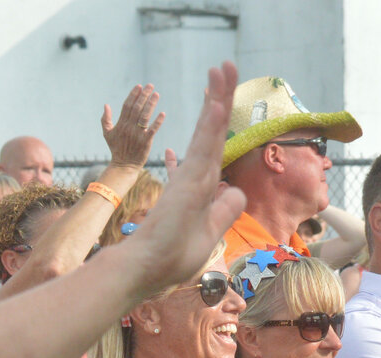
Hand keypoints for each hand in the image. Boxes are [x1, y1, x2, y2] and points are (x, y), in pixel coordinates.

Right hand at [102, 83, 164, 167]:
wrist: (123, 166)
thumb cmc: (116, 149)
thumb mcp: (107, 133)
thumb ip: (105, 119)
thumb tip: (106, 105)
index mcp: (121, 124)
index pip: (127, 105)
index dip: (133, 95)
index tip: (139, 86)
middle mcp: (129, 127)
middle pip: (137, 108)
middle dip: (144, 95)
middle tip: (150, 86)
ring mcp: (137, 134)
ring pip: (145, 116)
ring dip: (151, 104)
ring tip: (156, 94)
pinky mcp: (146, 142)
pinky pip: (152, 129)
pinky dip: (158, 121)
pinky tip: (162, 113)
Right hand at [119, 62, 246, 295]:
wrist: (145, 268)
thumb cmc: (172, 256)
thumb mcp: (210, 232)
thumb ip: (223, 209)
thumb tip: (235, 190)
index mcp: (202, 184)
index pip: (215, 145)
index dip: (218, 120)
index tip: (218, 96)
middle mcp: (197, 175)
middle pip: (213, 130)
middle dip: (220, 96)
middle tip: (224, 66)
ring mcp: (192, 177)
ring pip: (209, 132)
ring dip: (217, 99)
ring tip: (223, 68)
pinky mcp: (188, 184)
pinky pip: (202, 149)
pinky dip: (210, 127)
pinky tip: (216, 105)